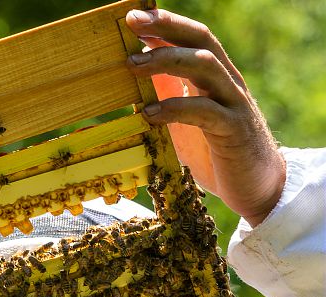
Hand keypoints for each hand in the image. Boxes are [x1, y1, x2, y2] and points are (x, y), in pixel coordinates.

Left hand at [126, 8, 285, 225]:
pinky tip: (148, 114)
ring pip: (205, 66)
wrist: (257, 187)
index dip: (165, 22)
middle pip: (201, 40)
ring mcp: (233, 104)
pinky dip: (174, 109)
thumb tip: (140, 70)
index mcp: (216, 77)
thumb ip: (170, 93)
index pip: (193, 38)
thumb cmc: (217, 151)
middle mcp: (227, 82)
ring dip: (166, 60)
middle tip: (132, 21)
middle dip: (166, 26)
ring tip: (132, 65)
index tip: (133, 15)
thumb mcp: (186, 118)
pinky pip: (204, 111)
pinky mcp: (233, 131)